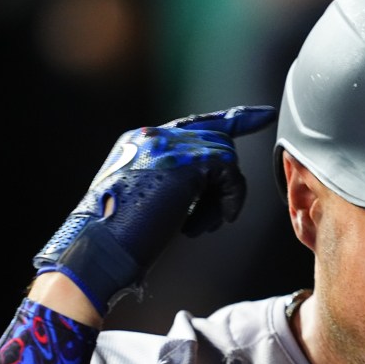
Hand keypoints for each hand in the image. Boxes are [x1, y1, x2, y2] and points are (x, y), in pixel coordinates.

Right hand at [33, 105, 276, 313]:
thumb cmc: (120, 237)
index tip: (263, 115)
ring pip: (226, 156)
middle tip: (218, 218)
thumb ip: (175, 181)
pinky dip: (230, 198)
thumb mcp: (146, 199)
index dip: (234, 119)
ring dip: (222, 197)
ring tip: (203, 225)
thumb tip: (209, 187)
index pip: (196, 124)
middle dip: (225, 183)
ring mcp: (169, 144)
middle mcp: (153, 135)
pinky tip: (213, 223)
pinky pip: (230, 170)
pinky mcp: (187, 160)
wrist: (101, 248)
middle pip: (217, 142)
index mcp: (140, 141)